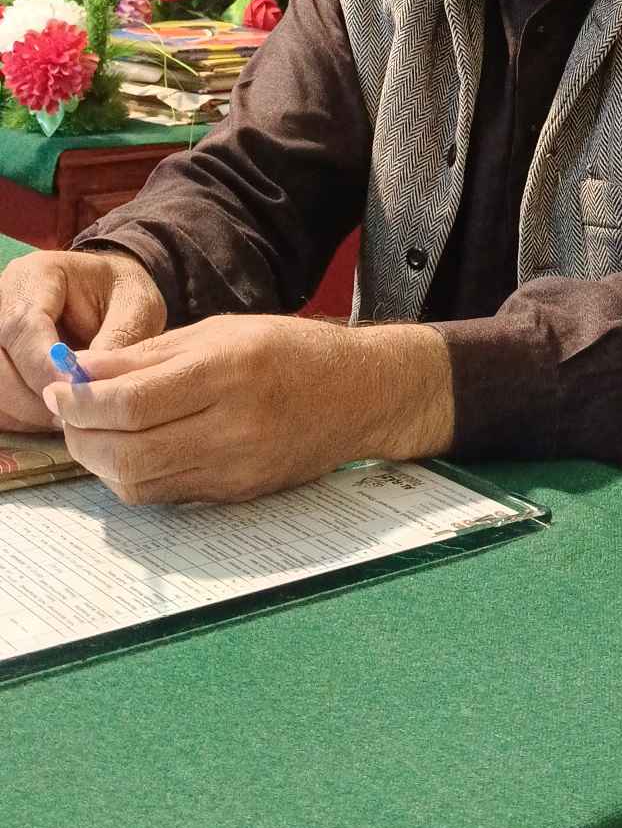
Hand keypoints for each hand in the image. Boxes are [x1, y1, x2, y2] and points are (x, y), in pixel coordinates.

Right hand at [0, 250, 165, 432]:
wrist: (109, 295)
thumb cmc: (122, 297)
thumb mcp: (137, 309)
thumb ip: (117, 341)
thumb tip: (87, 383)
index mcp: (37, 274)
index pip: (23, 323)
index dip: (44, 366)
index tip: (77, 395)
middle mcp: (3, 298)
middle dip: (34, 395)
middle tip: (75, 416)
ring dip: (26, 410)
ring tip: (69, 417)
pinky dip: (20, 415)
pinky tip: (52, 414)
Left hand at [42, 314, 454, 504]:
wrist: (359, 395)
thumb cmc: (289, 350)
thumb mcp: (218, 332)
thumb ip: (145, 356)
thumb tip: (78, 371)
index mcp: (228, 372)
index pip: (132, 403)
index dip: (80, 401)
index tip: (56, 388)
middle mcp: (233, 426)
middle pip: (128, 453)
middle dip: (82, 435)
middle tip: (68, 414)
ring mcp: (236, 468)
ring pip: (140, 484)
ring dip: (101, 461)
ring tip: (95, 431)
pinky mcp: (236, 496)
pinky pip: (166, 495)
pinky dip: (133, 476)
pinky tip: (131, 450)